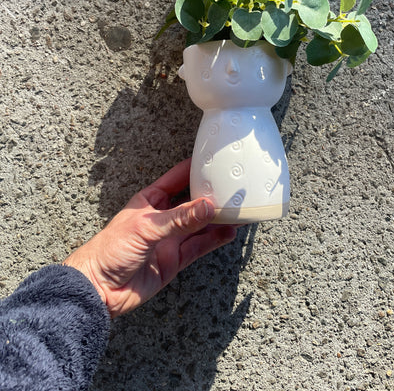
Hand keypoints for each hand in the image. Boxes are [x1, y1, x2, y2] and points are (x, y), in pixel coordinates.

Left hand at [64, 159, 236, 317]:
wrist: (98, 289)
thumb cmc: (109, 250)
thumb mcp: (145, 228)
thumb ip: (179, 219)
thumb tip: (206, 207)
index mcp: (151, 200)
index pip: (178, 178)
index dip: (196, 169)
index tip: (215, 160)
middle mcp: (163, 217)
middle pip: (193, 202)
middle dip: (213, 195)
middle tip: (235, 188)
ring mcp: (170, 239)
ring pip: (200, 225)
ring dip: (218, 218)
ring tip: (240, 210)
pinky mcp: (175, 260)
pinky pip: (199, 246)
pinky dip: (215, 239)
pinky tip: (229, 232)